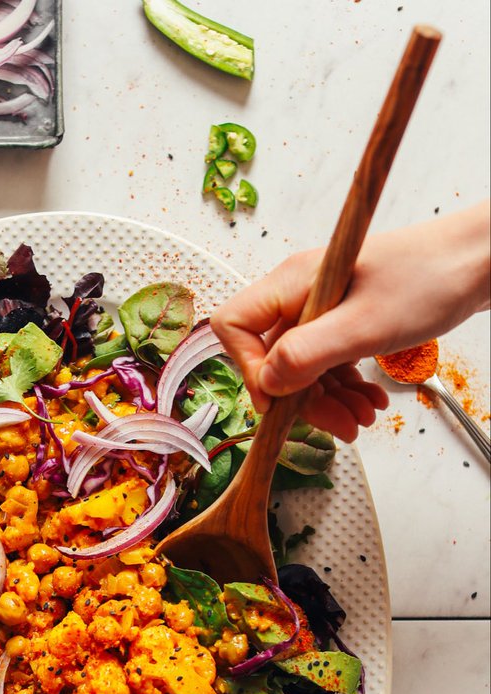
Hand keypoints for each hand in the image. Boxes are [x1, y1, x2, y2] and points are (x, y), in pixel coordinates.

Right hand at [210, 202, 490, 440]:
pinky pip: (330, 362)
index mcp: (293, 283)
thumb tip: (267, 383)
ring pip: (303, 366)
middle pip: (273, 357)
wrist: (480, 260)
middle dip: (303, 398)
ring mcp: (324, 307)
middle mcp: (301, 294)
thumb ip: (308, 354)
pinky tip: (370, 401)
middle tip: (340, 426)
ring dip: (329, 400)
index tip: (280, 401)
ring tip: (363, 418)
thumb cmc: (430, 278)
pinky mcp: (348, 318)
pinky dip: (346, 387)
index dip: (250, 369)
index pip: (236, 326)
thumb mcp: (365, 325)